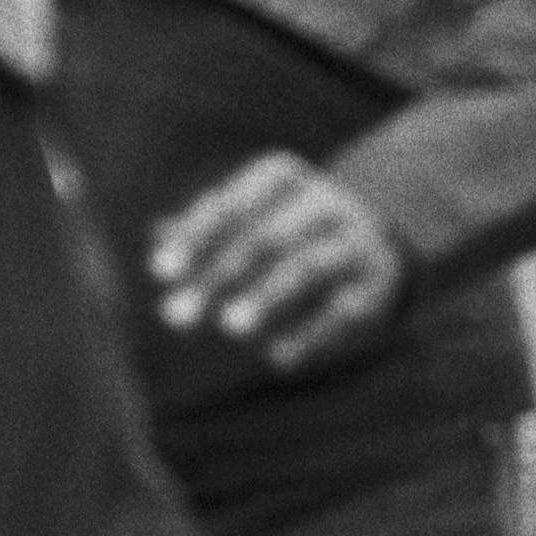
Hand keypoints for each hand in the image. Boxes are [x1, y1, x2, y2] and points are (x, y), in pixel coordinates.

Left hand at [148, 155, 406, 374]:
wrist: (372, 242)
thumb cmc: (281, 229)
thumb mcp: (244, 218)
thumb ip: (202, 231)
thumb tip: (158, 238)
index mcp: (283, 178)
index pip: (234, 203)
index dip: (196, 236)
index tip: (160, 272)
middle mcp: (325, 203)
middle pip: (268, 237)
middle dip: (220, 275)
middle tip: (175, 317)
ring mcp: (356, 240)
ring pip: (309, 267)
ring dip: (267, 295)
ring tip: (229, 328)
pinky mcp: (377, 283)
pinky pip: (344, 307)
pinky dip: (311, 332)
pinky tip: (278, 357)